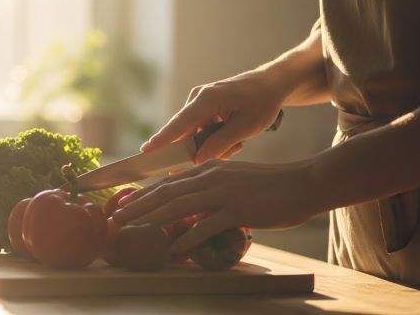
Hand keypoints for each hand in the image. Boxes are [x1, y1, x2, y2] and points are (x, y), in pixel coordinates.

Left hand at [111, 159, 320, 253]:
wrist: (303, 183)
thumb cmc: (270, 185)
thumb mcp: (234, 178)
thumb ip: (211, 187)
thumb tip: (191, 202)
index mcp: (209, 169)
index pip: (169, 181)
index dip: (144, 192)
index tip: (124, 202)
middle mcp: (211, 177)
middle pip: (166, 192)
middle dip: (138, 205)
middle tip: (116, 217)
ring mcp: (223, 193)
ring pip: (178, 205)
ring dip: (151, 218)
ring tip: (132, 229)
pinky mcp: (238, 210)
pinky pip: (206, 226)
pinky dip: (187, 238)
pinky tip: (174, 249)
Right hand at [141, 71, 287, 162]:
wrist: (270, 83)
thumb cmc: (261, 102)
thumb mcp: (247, 127)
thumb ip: (221, 144)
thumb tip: (197, 160)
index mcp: (207, 99)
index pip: (180, 123)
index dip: (163, 139)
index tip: (146, 151)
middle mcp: (197, 98)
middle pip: (185, 133)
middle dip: (202, 149)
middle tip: (233, 148)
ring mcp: (197, 102)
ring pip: (194, 135)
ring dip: (212, 145)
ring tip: (238, 142)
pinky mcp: (201, 107)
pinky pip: (199, 131)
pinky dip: (213, 139)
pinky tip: (232, 137)